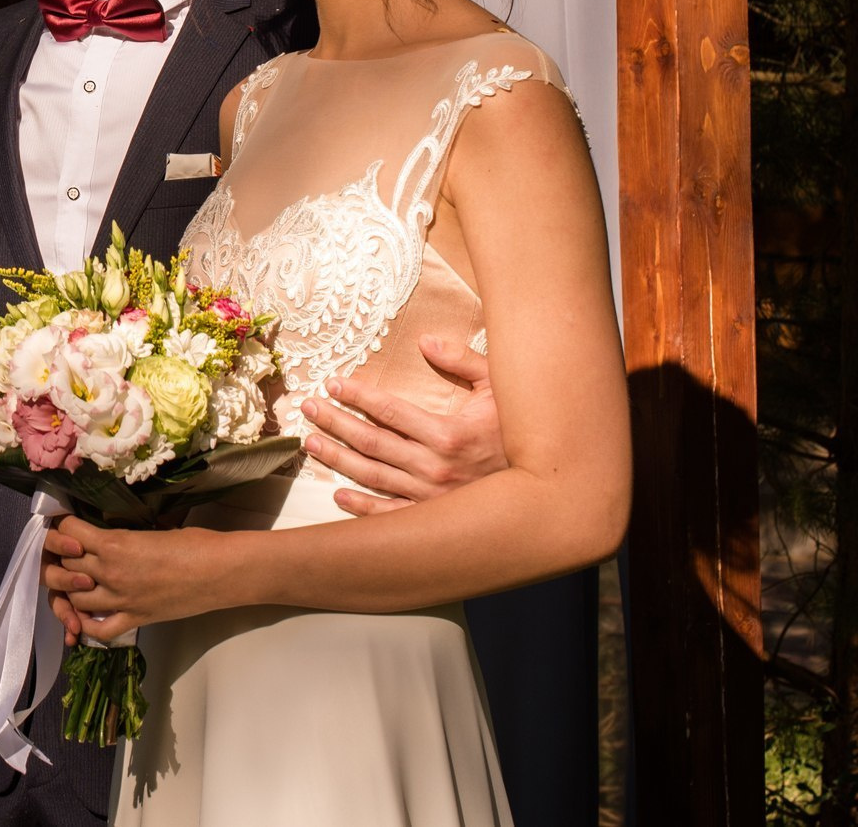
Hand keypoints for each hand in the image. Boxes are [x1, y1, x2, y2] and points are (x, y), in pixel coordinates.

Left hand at [40, 517, 227, 639]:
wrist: (220, 572)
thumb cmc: (193, 544)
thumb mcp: (150, 530)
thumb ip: (123, 537)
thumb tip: (110, 537)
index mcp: (114, 543)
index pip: (69, 533)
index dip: (64, 527)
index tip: (69, 525)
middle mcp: (110, 572)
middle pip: (68, 566)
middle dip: (66, 558)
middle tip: (72, 553)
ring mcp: (121, 600)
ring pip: (75, 598)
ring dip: (73, 589)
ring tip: (82, 581)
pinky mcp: (135, 619)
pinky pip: (99, 629)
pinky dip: (88, 625)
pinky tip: (88, 616)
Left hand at [302, 334, 507, 515]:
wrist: (550, 486)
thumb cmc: (521, 430)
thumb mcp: (499, 387)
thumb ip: (463, 360)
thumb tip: (425, 341)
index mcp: (448, 435)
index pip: (389, 412)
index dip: (357, 396)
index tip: (333, 384)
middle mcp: (435, 468)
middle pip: (371, 442)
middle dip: (335, 422)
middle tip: (307, 408)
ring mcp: (432, 497)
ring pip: (372, 475)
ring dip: (338, 458)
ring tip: (310, 443)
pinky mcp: (434, 517)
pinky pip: (391, 515)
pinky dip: (362, 508)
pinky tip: (338, 495)